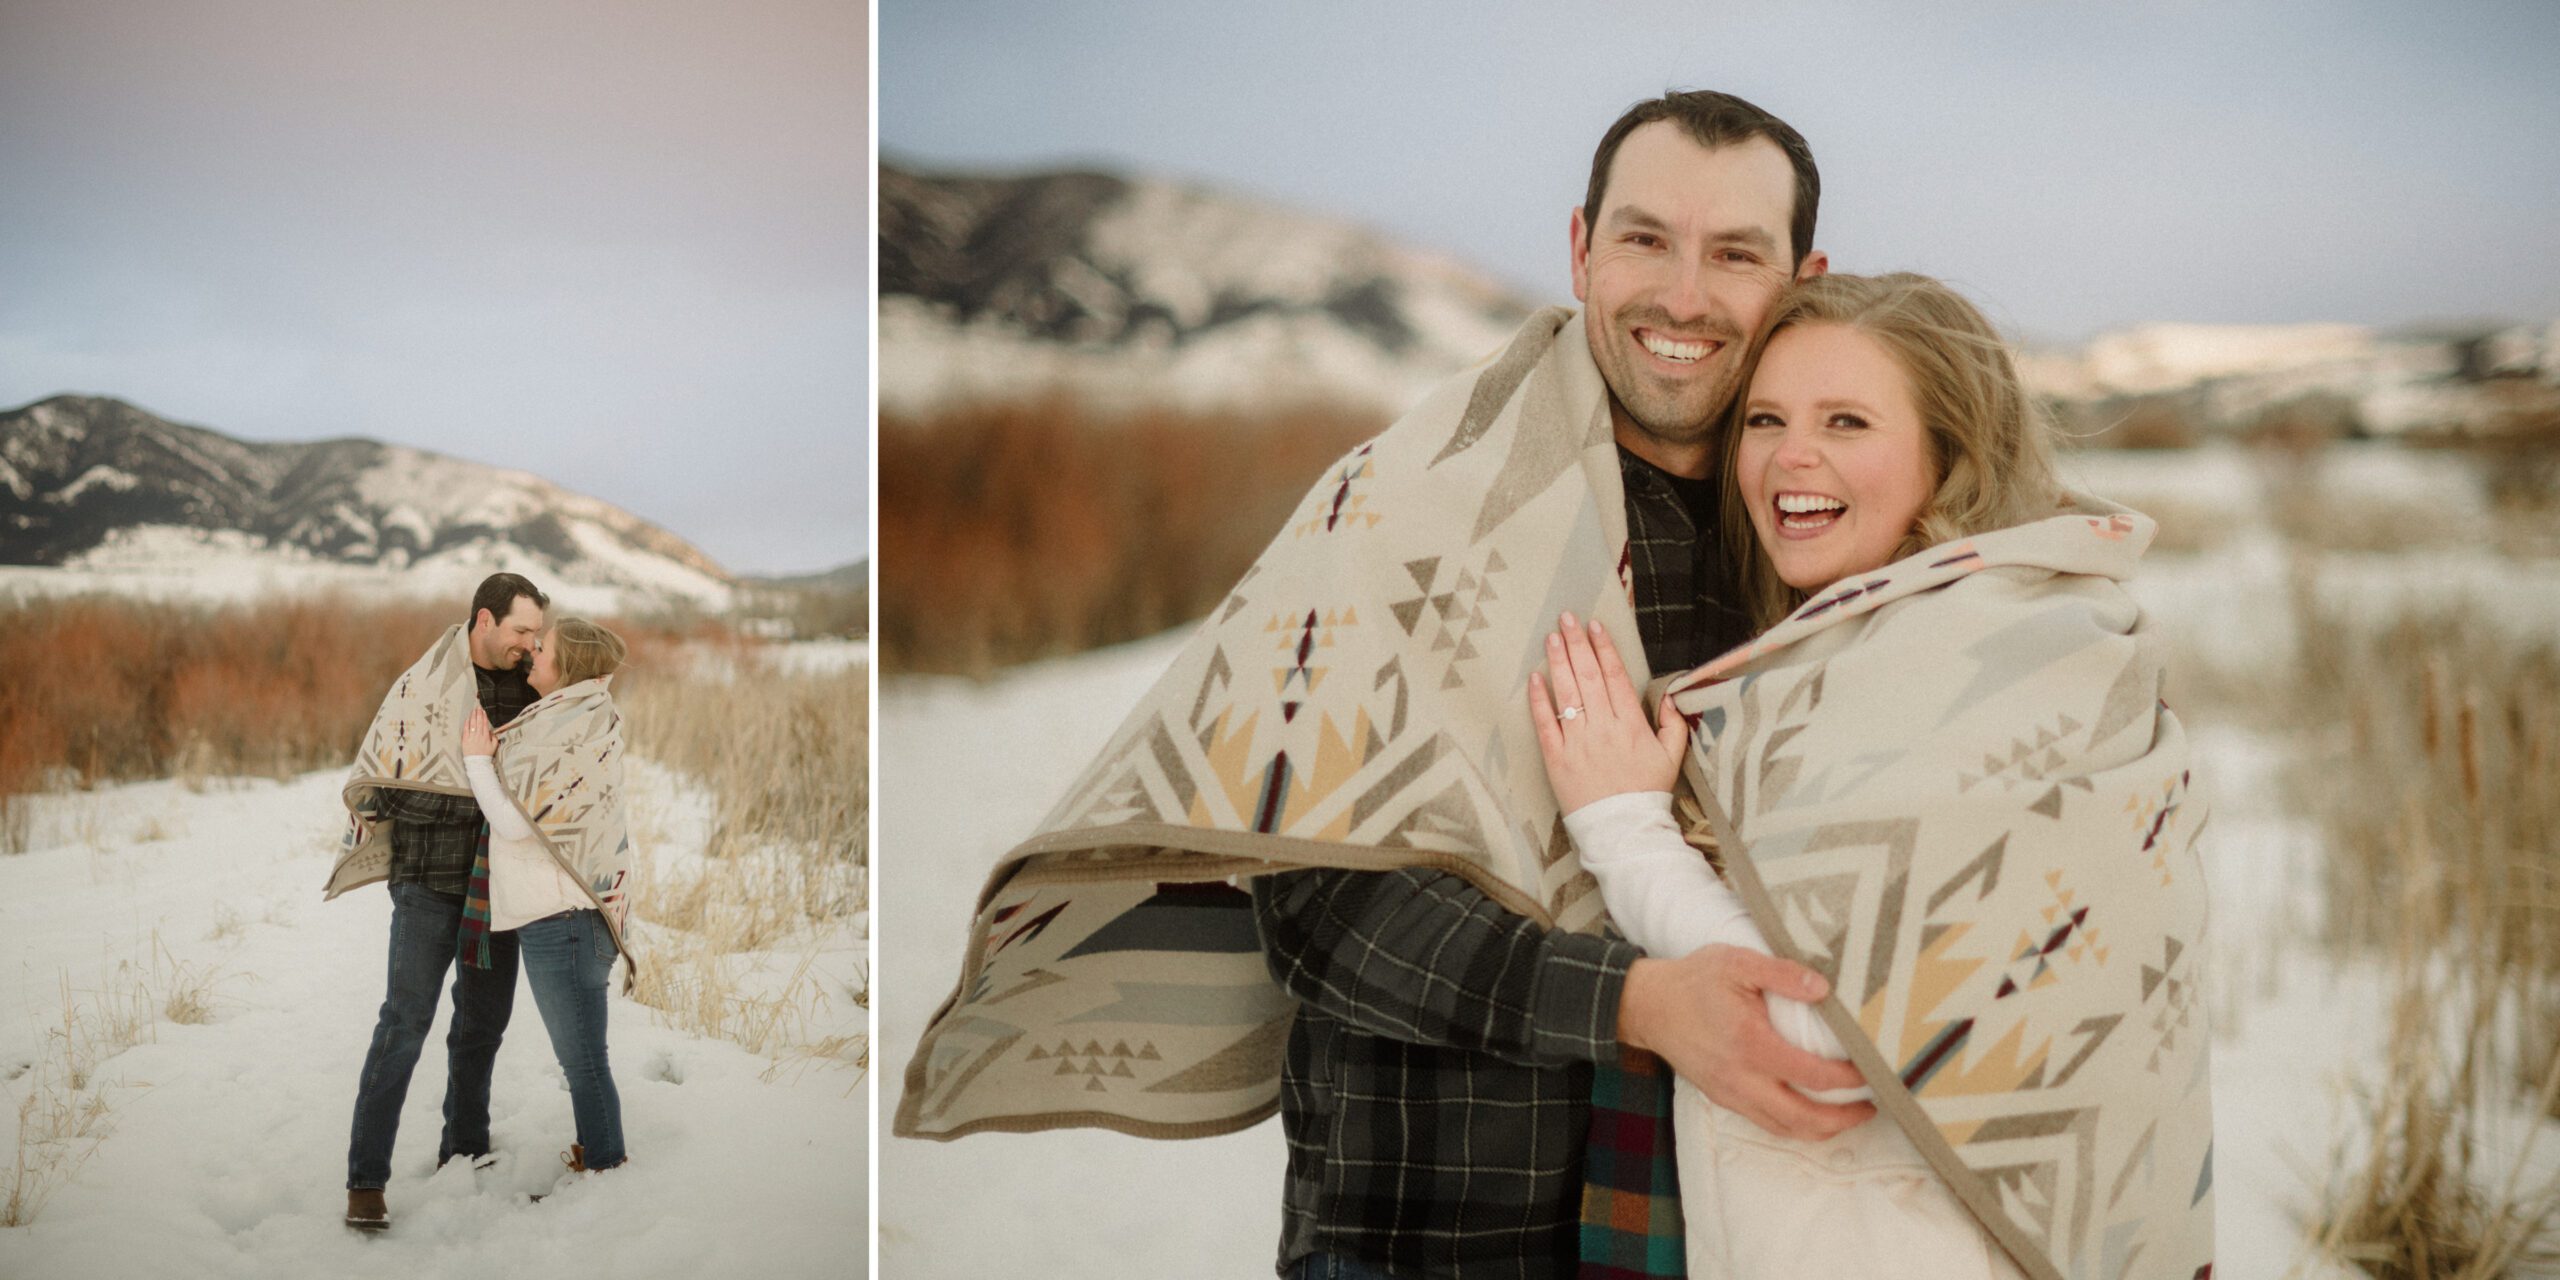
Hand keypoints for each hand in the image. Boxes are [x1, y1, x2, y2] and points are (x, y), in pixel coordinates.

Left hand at [461, 707, 495, 757]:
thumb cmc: (486, 755)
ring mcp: (471, 737)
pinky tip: (467, 719)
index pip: (484, 724)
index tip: (483, 711)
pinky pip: (465, 730)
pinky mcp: (465, 740)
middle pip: (478, 722)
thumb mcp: (494, 746)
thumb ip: (494, 738)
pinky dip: (466, 724)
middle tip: (477, 707)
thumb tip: (492, 732)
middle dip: (478, 714)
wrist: (477, 763)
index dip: (484, 717)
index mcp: (486, 736)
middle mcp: (478, 735)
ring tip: (473, 711)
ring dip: (472, 717)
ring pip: (472, 724)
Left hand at [1528, 613, 1687, 812]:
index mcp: (1631, 725)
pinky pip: (1545, 724)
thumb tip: (1672, 698)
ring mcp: (1578, 743)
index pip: (1615, 677)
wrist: (1623, 831)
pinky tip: (1535, 678)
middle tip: (1567, 618)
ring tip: (1552, 638)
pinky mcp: (1557, 759)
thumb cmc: (1647, 793)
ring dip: (1559, 663)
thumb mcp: (1672, 758)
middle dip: (1576, 644)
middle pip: (1588, 677)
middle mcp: (1603, 728)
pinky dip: (1539, 700)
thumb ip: (1673, 726)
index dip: (1604, 649)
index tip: (1596, 626)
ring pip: (1567, 695)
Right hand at [1617, 944, 1874, 1140]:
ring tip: (1850, 1115)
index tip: (1872, 1070)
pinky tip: (1811, 1111)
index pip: (1813, 1075)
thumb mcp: (1736, 962)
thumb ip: (1782, 973)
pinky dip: (1795, 1125)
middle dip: (1844, 1119)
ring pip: (1785, 1129)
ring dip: (1822, 1129)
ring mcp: (1731, 1094)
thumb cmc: (1694, 981)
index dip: (1849, 1079)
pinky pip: (1766, 1123)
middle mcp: (1742, 1079)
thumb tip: (1824, 988)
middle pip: (1804, 1119)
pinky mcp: (1724, 1098)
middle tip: (1873, 1107)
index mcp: (1751, 1044)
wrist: (1648, 1006)